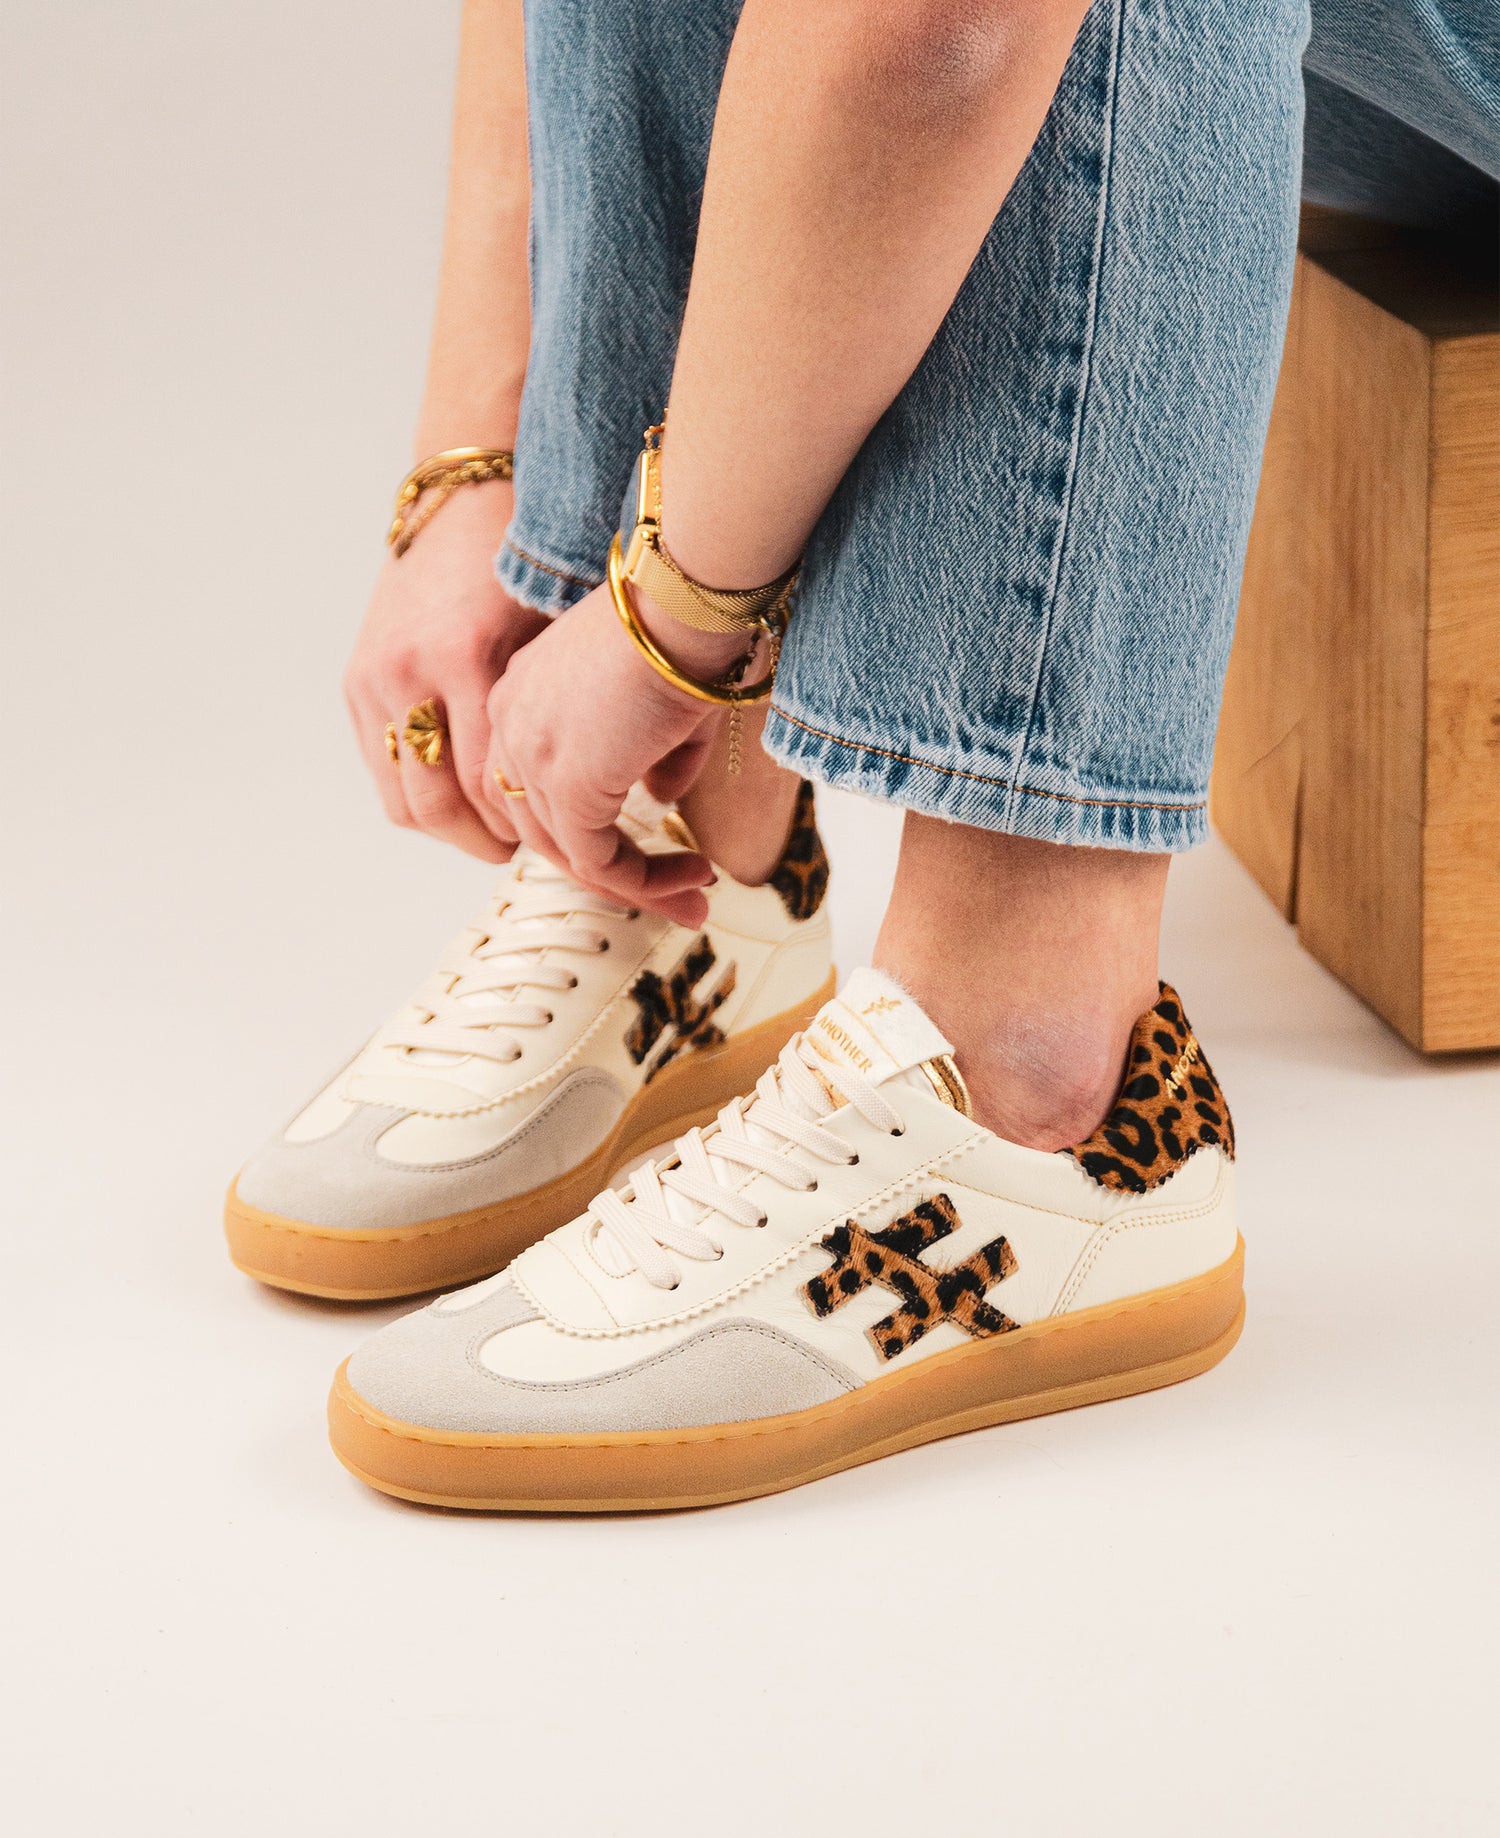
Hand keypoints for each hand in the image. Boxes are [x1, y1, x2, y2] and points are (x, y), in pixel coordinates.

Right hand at [343, 479, 548, 861]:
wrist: (465, 499)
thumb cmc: (526, 561)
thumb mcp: (552, 632)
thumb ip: (554, 708)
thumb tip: (591, 786)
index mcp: (463, 659)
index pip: (485, 782)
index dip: (521, 823)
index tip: (554, 836)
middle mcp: (409, 674)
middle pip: (437, 804)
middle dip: (482, 839)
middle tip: (520, 846)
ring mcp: (374, 679)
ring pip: (402, 797)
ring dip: (446, 826)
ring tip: (488, 827)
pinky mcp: (357, 679)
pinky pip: (382, 765)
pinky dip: (417, 792)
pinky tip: (456, 792)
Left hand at [482, 582, 747, 925]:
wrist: (682, 603)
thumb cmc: (682, 628)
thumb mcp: (661, 697)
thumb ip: (654, 755)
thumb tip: (659, 797)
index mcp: (522, 691)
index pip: (531, 781)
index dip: (587, 824)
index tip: (646, 842)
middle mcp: (510, 723)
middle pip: (540, 826)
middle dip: (611, 866)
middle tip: (674, 887)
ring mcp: (530, 757)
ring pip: (568, 852)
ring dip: (638, 882)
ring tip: (693, 892)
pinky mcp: (565, 787)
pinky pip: (598, 861)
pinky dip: (645, 881)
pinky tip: (691, 878)